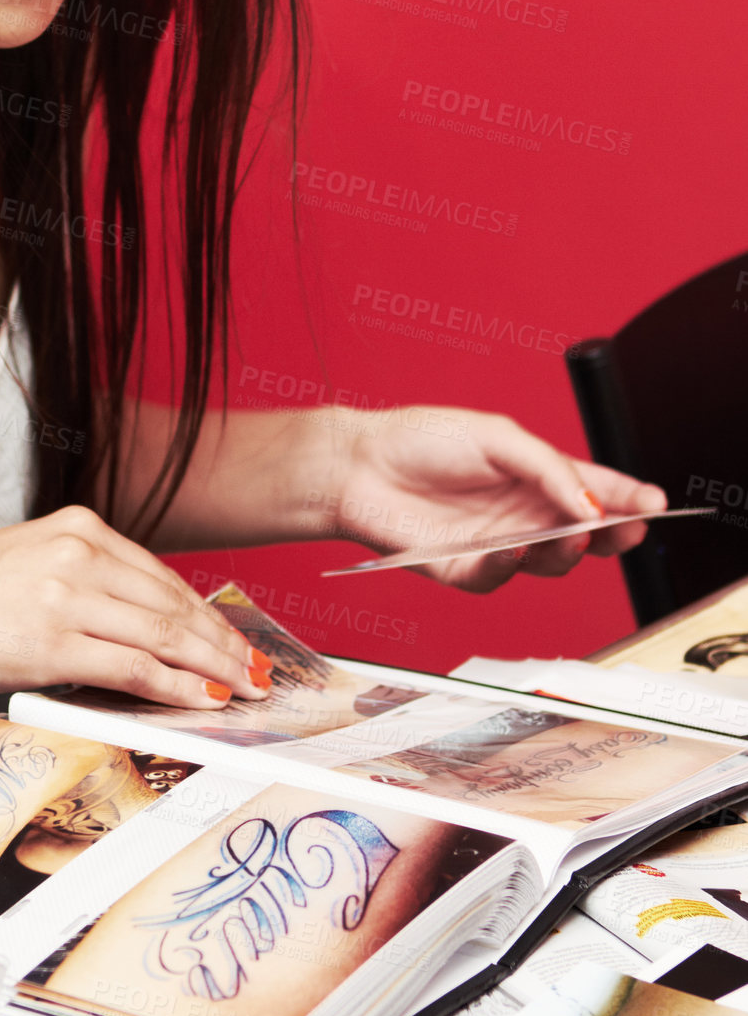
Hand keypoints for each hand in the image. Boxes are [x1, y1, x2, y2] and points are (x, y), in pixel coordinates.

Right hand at [0, 505, 272, 704]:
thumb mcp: (25, 568)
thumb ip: (82, 585)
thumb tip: (138, 632)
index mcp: (77, 527)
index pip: (162, 576)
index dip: (206, 615)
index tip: (234, 641)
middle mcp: (78, 552)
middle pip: (175, 604)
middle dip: (223, 643)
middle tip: (259, 672)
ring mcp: (66, 594)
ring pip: (165, 635)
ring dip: (214, 668)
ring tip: (245, 692)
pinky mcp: (50, 641)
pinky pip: (134, 667)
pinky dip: (177, 688)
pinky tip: (205, 701)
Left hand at [303, 405, 666, 590]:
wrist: (357, 465)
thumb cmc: (420, 439)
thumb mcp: (497, 436)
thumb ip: (549, 467)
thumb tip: (590, 500)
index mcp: (534, 474)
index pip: (594, 488)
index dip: (629, 497)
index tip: (656, 503)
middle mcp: (521, 512)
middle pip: (584, 533)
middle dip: (613, 533)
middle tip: (628, 529)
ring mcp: (496, 543)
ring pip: (550, 563)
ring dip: (566, 552)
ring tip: (570, 535)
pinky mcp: (464, 570)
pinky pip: (499, 579)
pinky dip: (510, 567)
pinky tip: (514, 549)